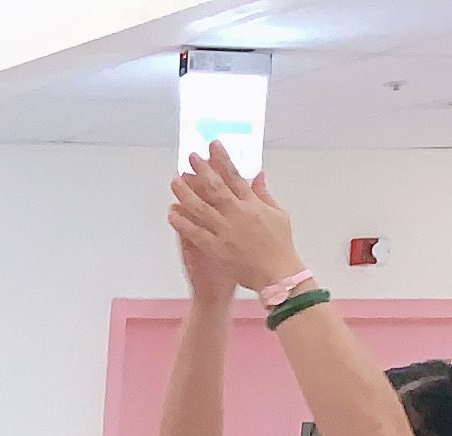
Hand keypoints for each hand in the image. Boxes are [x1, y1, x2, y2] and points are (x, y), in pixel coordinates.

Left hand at [167, 144, 302, 294]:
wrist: (277, 272)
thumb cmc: (279, 244)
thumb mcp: (277, 213)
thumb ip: (263, 193)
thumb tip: (257, 174)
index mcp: (253, 204)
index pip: (235, 176)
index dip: (222, 159)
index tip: (213, 146)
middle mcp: (238, 213)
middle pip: (215, 187)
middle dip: (201, 170)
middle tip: (190, 158)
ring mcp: (225, 231)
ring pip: (201, 208)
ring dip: (186, 194)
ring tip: (175, 181)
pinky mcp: (216, 248)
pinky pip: (195, 233)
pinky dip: (183, 222)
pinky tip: (172, 213)